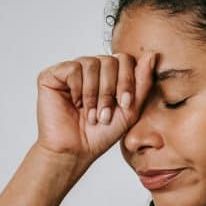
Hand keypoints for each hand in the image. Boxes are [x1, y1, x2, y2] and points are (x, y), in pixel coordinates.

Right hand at [35, 51, 157, 168]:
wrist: (77, 150)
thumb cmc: (102, 133)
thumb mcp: (130, 109)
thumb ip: (142, 83)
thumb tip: (152, 55)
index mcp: (109, 75)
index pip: (124, 60)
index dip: (127, 81)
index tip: (125, 105)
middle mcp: (91, 69)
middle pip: (110, 60)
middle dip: (110, 90)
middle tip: (105, 114)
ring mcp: (72, 70)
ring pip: (92, 63)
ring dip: (94, 94)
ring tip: (91, 114)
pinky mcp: (53, 74)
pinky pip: (73, 68)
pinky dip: (77, 89)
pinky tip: (74, 103)